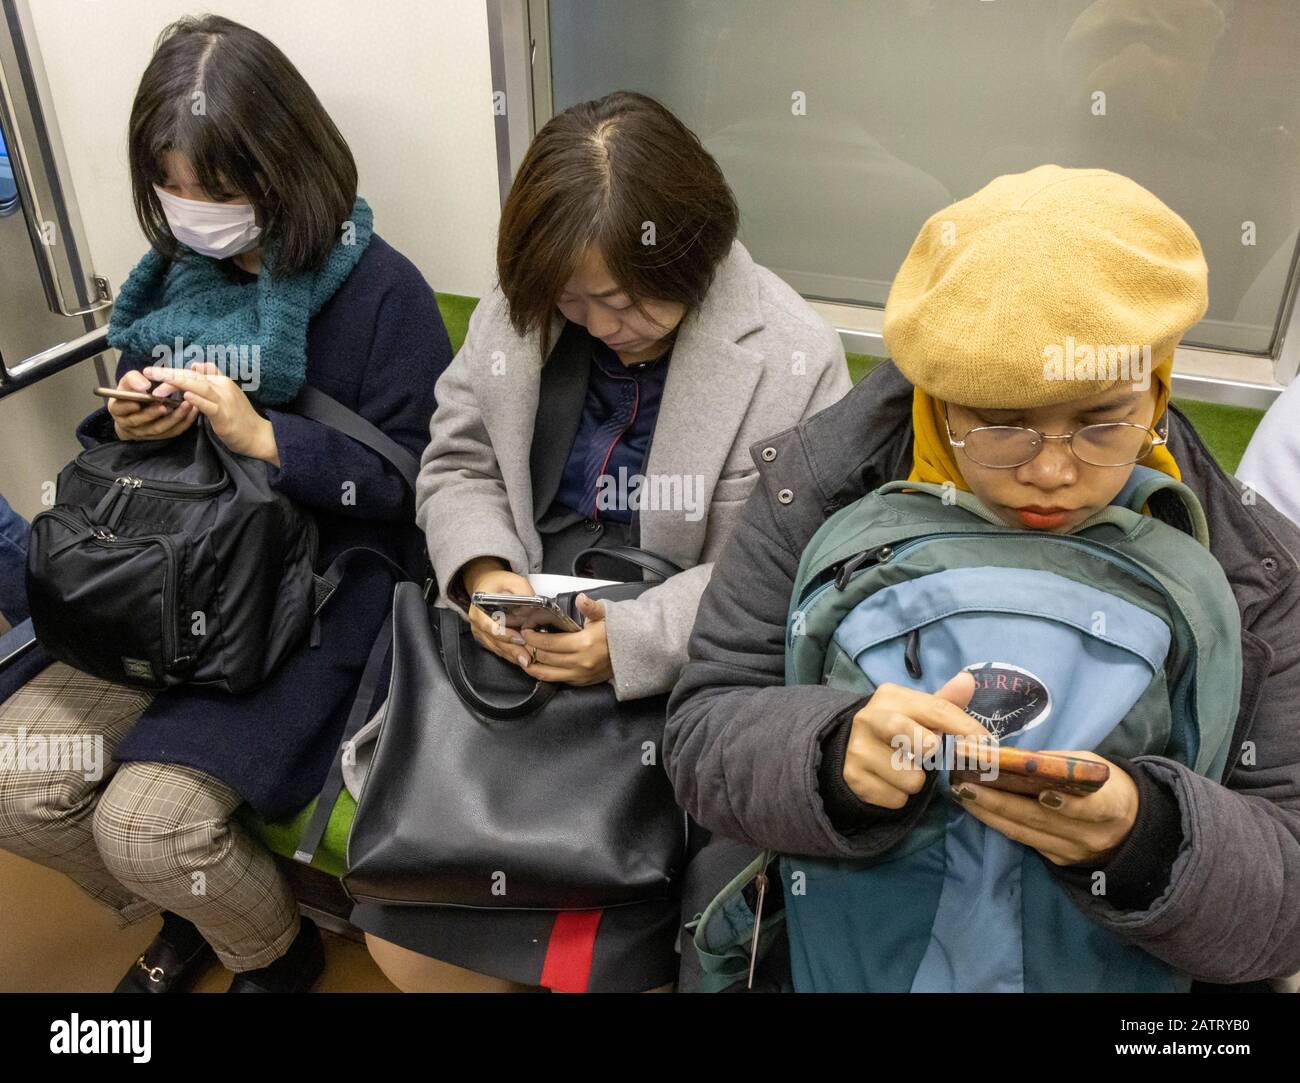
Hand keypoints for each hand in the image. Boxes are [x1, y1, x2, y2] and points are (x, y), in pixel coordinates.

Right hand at [108, 369, 198, 441]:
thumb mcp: (128, 382)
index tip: (136, 403)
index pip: (120, 409)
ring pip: (159, 428)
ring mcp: (145, 432)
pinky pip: (173, 431)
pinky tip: (193, 410)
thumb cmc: (133, 392)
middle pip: (140, 421)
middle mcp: (130, 424)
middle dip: (153, 414)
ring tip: (186, 405)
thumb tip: (143, 385)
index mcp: (118, 409)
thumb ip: (133, 379)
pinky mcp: (161, 436)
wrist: (138, 408)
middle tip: (165, 405)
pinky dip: (184, 422)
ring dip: (173, 418)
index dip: (127, 407)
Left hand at [141, 362, 277, 463]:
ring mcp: (224, 400)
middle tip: (147, 372)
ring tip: (159, 382)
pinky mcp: (225, 416)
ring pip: (199, 387)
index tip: (153, 373)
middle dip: (168, 374)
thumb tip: (196, 365)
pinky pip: (210, 406)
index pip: (192, 372)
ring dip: (178, 383)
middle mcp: (222, 386)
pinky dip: (198, 400)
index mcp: (220, 381)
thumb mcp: (225, 394)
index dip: (172, 372)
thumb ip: (212, 379)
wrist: (258, 435)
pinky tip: (185, 396)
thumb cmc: (239, 417)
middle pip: (192, 376)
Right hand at [462, 558, 532, 663]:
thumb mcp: (513, 581)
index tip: (519, 638)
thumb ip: (522, 591)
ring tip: (529, 660)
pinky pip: (499, 650)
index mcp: (478, 609)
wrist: (487, 585)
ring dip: (513, 656)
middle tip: (528, 657)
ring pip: (498, 648)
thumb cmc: (498, 583)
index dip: (504, 634)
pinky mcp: (487, 639)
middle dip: (512, 650)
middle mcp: (477, 624)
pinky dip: (511, 655)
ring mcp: (481, 633)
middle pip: (495, 641)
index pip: (488, 626)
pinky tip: (523, 658)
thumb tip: (534, 605)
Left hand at [519, 594, 611, 685]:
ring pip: (547, 674)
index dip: (533, 638)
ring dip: (533, 665)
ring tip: (525, 656)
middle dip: (530, 649)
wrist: (632, 652)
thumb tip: (581, 598)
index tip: (526, 632)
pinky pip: (558, 680)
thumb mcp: (605, 615)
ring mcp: (581, 675)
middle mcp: (580, 662)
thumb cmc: (616, 633)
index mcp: (584, 644)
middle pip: (545, 658)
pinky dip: (546, 673)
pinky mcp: (582, 682)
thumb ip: (590, 607)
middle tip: (523, 641)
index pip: (549, 643)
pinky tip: (540, 665)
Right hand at [843, 672, 986, 809]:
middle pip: (923, 742)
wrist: (851, 748)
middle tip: (931, 754)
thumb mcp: (919, 711)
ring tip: (906, 768)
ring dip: (917, 780)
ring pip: (912, 778)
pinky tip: (890, 782)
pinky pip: (896, 798)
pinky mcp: (854, 777)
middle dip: (934, 751)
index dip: (967, 728)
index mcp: (890, 696)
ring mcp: (858, 749)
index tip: (988, 745)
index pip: (938, 710)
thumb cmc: (898, 727)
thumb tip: (968, 680)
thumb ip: (946, 700)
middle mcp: (869, 718)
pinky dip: (900, 796)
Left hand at [953, 750, 1139, 865]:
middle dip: (1002, 802)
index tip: (1044, 793)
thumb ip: (1061, 765)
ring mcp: (1074, 851)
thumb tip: (1016, 759)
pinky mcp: (1058, 860)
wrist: (1126, 825)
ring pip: (1027, 833)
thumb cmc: (1104, 783)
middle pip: (1043, 820)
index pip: (1092, 807)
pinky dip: (1000, 823)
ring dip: (991, 813)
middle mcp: (1093, 834)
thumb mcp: (1092, 766)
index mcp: (1112, 806)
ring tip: (964, 794)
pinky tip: (978, 808)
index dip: (1069, 804)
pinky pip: (1025, 840)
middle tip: (969, 785)